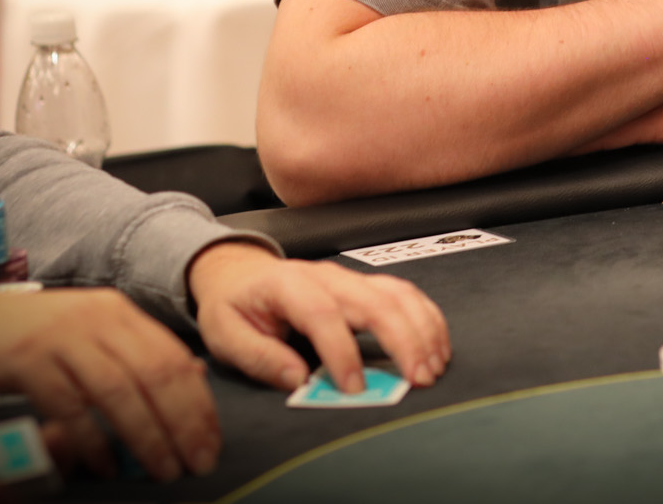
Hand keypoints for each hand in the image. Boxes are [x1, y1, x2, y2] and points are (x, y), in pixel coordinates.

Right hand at [0, 288, 217, 483]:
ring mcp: (61, 335)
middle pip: (155, 372)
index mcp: (116, 312)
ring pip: (119, 389)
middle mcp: (95, 317)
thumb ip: (130, 356)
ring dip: (147, 435)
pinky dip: (92, 439)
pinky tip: (104, 463)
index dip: (197, 403)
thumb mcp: (84, 340)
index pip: (173, 357)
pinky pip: (70, 405)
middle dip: (183, 422)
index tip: (210, 441)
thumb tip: (190, 380)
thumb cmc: (23, 344)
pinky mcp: (26, 358)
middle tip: (197, 461)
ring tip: (162, 469)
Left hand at [186, 242, 450, 394]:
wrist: (240, 273)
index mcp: (287, 284)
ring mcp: (350, 277)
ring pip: (397, 294)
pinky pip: (405, 294)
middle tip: (418, 380)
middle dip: (402, 341)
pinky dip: (427, 318)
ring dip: (422, 330)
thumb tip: (298, 378)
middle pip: (374, 300)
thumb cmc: (235, 306)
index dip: (342, 351)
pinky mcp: (366, 284)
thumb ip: (259, 357)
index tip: (355, 389)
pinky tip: (436, 346)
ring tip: (433, 368)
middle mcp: (326, 275)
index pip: (322, 314)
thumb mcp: (225, 335)